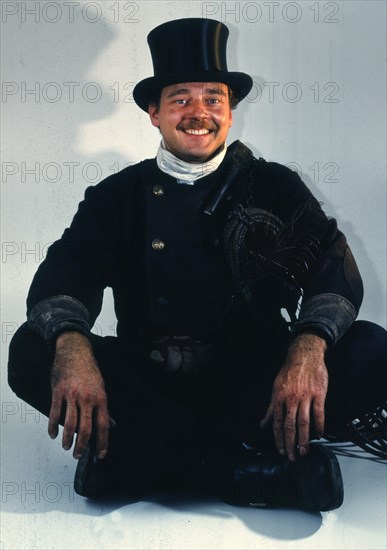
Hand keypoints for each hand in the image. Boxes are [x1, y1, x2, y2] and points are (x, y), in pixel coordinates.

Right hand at [48, 331, 113, 459]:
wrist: (74, 351)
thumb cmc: (89, 370)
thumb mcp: (101, 387)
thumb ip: (105, 408)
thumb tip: (112, 425)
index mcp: (100, 398)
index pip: (103, 424)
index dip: (103, 441)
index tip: (102, 454)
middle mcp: (87, 398)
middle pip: (85, 428)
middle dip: (82, 445)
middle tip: (78, 455)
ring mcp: (72, 395)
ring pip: (69, 424)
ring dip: (67, 439)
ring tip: (66, 447)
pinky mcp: (58, 392)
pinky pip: (55, 414)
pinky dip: (53, 427)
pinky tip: (53, 435)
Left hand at [260, 333, 327, 460]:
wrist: (305, 355)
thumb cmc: (289, 372)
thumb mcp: (275, 388)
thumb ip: (271, 408)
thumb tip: (263, 424)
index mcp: (279, 398)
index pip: (277, 423)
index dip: (278, 439)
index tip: (281, 451)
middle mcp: (291, 399)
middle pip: (290, 426)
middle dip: (290, 443)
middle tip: (293, 457)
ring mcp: (306, 396)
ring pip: (304, 422)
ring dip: (304, 439)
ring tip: (305, 451)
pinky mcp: (319, 394)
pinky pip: (319, 413)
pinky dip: (319, 426)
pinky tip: (319, 435)